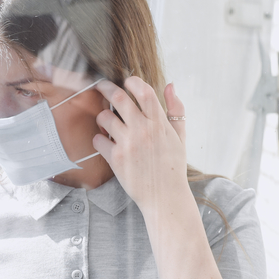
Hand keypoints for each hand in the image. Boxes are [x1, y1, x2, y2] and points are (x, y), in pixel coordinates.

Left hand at [91, 78, 189, 216]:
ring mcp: (128, 144)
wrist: (165, 196)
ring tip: (106, 121)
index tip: (126, 82)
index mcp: (159, 124)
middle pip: (118, 98)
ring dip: (102, 116)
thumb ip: (176, 110)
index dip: (132, 82)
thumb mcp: (180, 137)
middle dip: (107, 88)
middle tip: (102, 87)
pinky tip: (105, 142)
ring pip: (104, 117)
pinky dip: (98, 139)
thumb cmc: (173, 166)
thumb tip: (170, 85)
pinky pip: (98, 140)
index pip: (144, 91)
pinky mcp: (116, 159)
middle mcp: (143, 131)